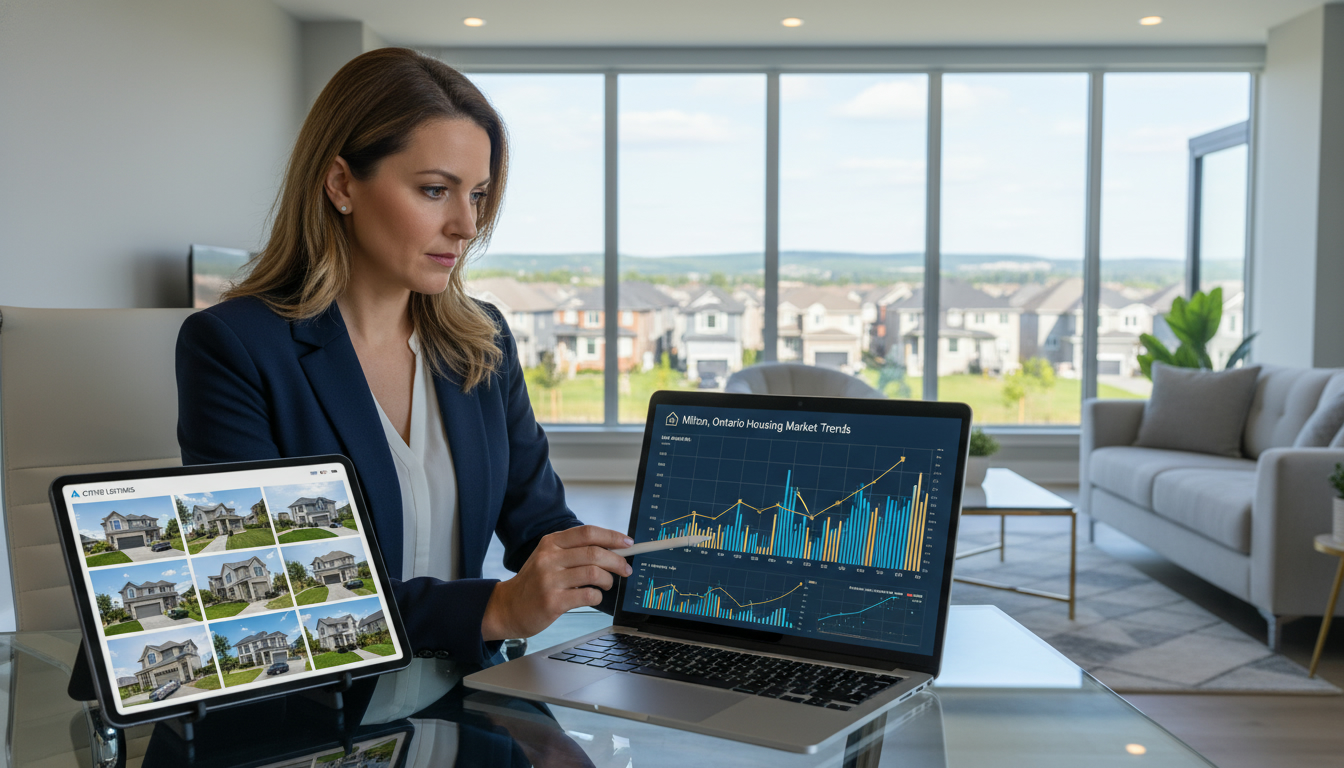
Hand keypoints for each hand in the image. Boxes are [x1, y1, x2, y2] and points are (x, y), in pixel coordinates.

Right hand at [481, 525, 633, 640]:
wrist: (508, 607)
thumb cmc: (535, 582)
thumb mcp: (549, 558)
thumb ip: (575, 551)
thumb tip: (613, 550)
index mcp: (551, 543)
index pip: (587, 533)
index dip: (612, 536)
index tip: (628, 543)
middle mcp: (549, 558)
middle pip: (594, 553)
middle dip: (617, 561)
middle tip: (625, 569)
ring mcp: (550, 580)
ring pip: (594, 573)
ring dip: (608, 580)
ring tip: (607, 585)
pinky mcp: (553, 601)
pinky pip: (588, 595)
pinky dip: (598, 596)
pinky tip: (594, 597)